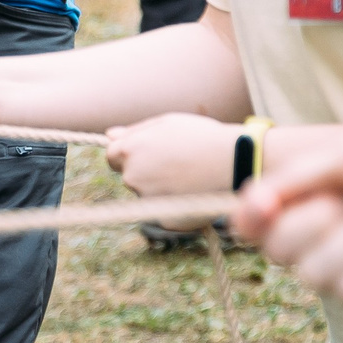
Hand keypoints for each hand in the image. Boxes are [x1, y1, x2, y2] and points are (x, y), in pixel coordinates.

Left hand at [105, 111, 243, 200]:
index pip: (113, 157)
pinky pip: (163, 211)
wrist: (234, 162)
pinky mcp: (163, 219)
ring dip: (161, 188)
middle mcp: (132, 177)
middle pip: (130, 176)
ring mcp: (147, 200)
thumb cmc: (200, 136)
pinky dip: (175, 204)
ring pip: (148, 194)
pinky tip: (194, 192)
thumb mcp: (166, 123)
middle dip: (146, 171)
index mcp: (129, 151)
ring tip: (190, 176)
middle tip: (177, 163)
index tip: (149, 153)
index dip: (130, 155)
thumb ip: (134, 131)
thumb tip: (108, 135)